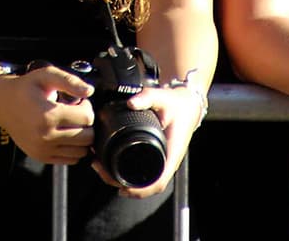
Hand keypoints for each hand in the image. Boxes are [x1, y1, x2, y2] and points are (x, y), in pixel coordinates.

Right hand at [0, 66, 94, 167]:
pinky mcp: (42, 157)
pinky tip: (65, 133)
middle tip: (77, 112)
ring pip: (80, 151)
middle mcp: (46, 136)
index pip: (86, 118)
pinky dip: (73, 148)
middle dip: (87, 123)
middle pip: (87, 137)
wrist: (2, 104)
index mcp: (48, 115)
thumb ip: (69, 81)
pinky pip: (70, 160)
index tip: (79, 101)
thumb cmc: (25, 88)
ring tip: (70, 123)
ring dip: (81, 137)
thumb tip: (89, 91)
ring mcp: (44, 150)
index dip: (87, 107)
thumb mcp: (45, 76)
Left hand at [89, 83, 202, 198]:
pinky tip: (114, 167)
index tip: (122, 188)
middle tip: (101, 171)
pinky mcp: (157, 156)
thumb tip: (131, 103)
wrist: (187, 104)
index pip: (158, 182)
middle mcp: (167, 161)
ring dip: (124, 181)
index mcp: (171, 153)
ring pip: (145, 181)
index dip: (141, 190)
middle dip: (125, 186)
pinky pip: (144, 172)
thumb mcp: (163, 97)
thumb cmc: (178, 104)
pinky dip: (129, 173)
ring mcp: (162, 161)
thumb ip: (147, 97)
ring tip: (102, 169)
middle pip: (148, 186)